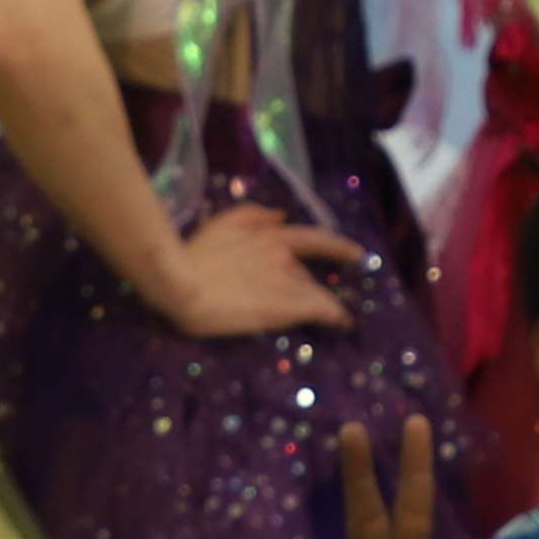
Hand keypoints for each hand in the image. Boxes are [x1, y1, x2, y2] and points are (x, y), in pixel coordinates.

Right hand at [157, 202, 370, 339]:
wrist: (182, 284)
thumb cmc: (195, 254)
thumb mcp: (222, 223)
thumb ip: (254, 215)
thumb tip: (281, 215)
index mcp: (270, 235)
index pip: (314, 238)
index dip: (338, 246)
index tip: (357, 254)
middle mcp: (284, 256)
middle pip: (306, 274)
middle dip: (310, 286)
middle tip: (315, 300)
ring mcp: (286, 282)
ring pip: (315, 293)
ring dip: (323, 304)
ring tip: (333, 318)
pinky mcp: (286, 307)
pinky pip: (320, 310)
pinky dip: (335, 315)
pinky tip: (342, 323)